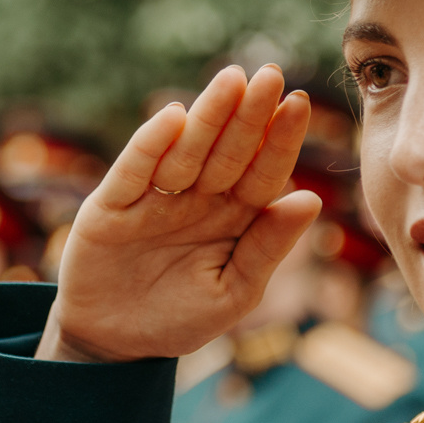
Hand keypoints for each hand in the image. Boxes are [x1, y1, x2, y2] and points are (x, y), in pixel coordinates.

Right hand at [43, 64, 319, 364]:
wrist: (113, 346)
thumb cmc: (179, 318)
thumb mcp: (233, 293)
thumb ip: (267, 248)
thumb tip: (312, 199)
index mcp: (233, 216)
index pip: (262, 171)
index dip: (280, 140)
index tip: (299, 104)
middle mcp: (196, 198)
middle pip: (227, 151)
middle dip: (248, 114)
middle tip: (270, 76)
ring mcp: (153, 198)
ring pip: (185, 151)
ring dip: (207, 117)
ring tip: (231, 81)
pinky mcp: (111, 206)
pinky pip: (134, 170)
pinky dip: (151, 145)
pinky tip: (172, 117)